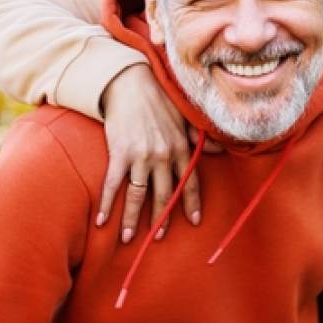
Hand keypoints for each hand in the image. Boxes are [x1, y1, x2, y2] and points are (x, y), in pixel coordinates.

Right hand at [98, 65, 200, 241]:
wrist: (129, 83)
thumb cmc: (158, 98)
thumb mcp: (184, 117)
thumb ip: (198, 137)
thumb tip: (219, 150)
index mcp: (181, 148)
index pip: (190, 182)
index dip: (192, 203)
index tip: (195, 221)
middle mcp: (164, 156)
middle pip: (163, 195)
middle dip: (161, 219)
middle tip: (158, 237)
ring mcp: (141, 157)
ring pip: (139, 196)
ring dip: (133, 220)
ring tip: (129, 238)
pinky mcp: (120, 153)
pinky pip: (113, 185)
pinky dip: (107, 204)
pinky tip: (102, 220)